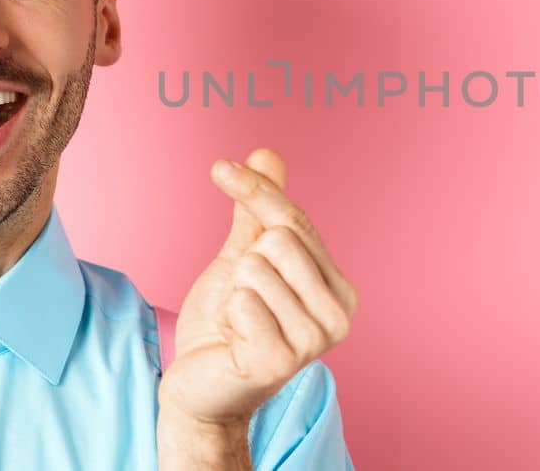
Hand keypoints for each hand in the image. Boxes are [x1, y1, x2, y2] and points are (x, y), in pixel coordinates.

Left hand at [159, 147, 359, 427]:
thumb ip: (259, 211)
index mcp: (339, 288)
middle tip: (243, 302)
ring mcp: (314, 341)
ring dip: (233, 294)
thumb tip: (267, 153)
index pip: (295, 218)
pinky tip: (234, 343)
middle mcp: (339, 315)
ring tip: (239, 324)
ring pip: (256, 267)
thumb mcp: (242, 258)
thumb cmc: (227, 324)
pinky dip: (226, 317)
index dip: (255, 190)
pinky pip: (242, 301)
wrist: (200, 387)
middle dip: (244, 264)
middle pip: (279, 238)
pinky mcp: (281, 361)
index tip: (220, 167)